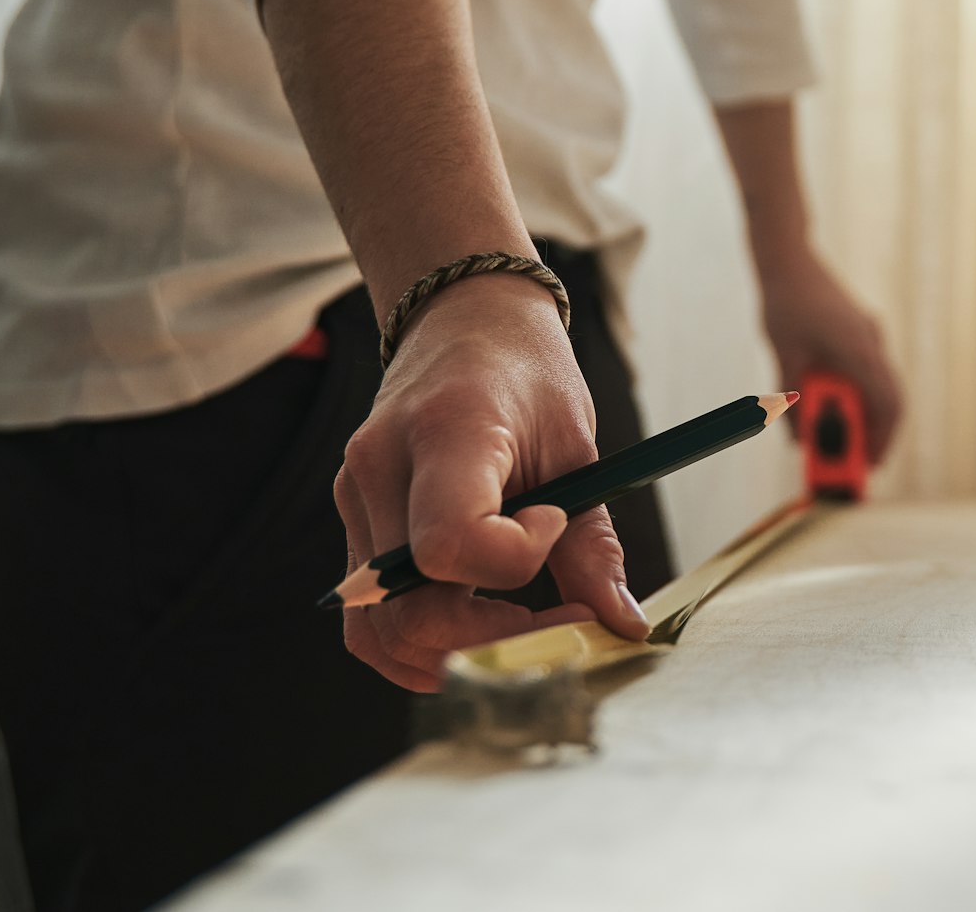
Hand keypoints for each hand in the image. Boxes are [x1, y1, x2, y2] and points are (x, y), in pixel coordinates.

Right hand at [332, 275, 647, 690]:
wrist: (462, 319)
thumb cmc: (528, 373)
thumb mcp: (576, 444)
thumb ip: (592, 542)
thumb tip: (621, 626)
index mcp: (445, 430)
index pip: (449, 541)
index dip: (514, 561)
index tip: (554, 524)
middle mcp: (380, 469)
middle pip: (408, 607)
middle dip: (492, 640)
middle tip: (564, 621)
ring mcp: (356, 500)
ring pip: (378, 630)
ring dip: (455, 654)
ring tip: (525, 628)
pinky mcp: (353, 522)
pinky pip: (370, 617)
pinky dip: (423, 643)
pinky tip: (479, 627)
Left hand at [757, 249, 903, 462]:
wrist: (788, 257)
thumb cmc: (785, 302)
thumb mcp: (784, 356)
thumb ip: (793, 398)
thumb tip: (798, 439)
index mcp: (858, 349)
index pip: (886, 404)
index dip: (882, 439)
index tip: (870, 465)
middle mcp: (871, 343)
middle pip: (888, 399)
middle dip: (875, 433)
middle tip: (857, 460)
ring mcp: (868, 335)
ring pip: (879, 385)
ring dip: (862, 413)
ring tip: (839, 436)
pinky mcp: (859, 331)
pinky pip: (867, 370)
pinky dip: (857, 393)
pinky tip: (834, 404)